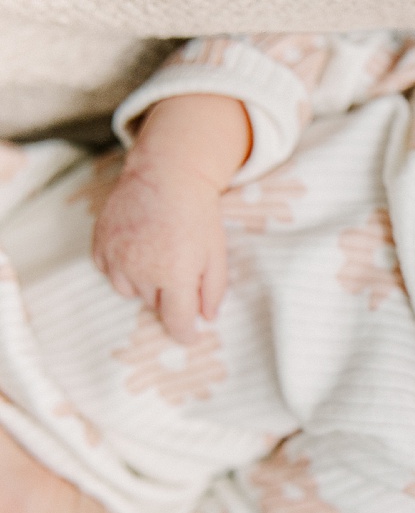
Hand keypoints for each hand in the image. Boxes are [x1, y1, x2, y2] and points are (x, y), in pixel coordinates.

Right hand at [92, 159, 228, 344]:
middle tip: (181, 267)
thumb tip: (207, 318)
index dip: (185, 334)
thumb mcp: (216, 254)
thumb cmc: (198, 216)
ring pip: (131, 292)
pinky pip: (110, 272)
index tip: (190, 336)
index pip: (177, 321)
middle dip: (170, 295)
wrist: (166, 175)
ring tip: (160, 255)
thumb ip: (213, 290)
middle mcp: (141, 271)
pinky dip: (123, 268)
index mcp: (175, 276)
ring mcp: (117, 258)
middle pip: (155, 305)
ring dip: (145, 284)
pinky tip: (138, 249)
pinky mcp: (100, 245)